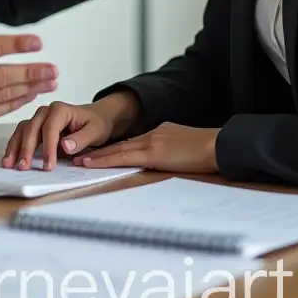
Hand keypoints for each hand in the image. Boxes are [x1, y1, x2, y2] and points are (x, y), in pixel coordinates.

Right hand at [0, 91, 141, 169]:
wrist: (96, 118)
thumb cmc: (96, 124)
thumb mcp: (95, 131)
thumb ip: (81, 139)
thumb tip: (64, 146)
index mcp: (60, 109)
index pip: (50, 128)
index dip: (48, 148)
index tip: (48, 167)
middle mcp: (46, 111)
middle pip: (32, 128)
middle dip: (26, 149)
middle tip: (23, 167)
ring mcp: (38, 118)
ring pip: (22, 130)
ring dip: (15, 147)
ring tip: (8, 164)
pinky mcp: (35, 127)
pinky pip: (21, 135)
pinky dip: (14, 147)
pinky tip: (10, 159)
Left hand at [73, 121, 219, 172]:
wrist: (218, 146)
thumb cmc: (208, 152)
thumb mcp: (186, 147)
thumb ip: (172, 150)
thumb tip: (164, 158)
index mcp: (160, 133)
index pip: (132, 143)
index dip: (114, 149)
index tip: (100, 154)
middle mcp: (152, 135)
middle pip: (121, 145)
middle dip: (100, 152)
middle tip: (80, 156)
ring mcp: (151, 142)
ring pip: (117, 150)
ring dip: (98, 156)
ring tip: (79, 161)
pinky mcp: (152, 153)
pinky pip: (123, 157)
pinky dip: (105, 160)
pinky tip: (92, 164)